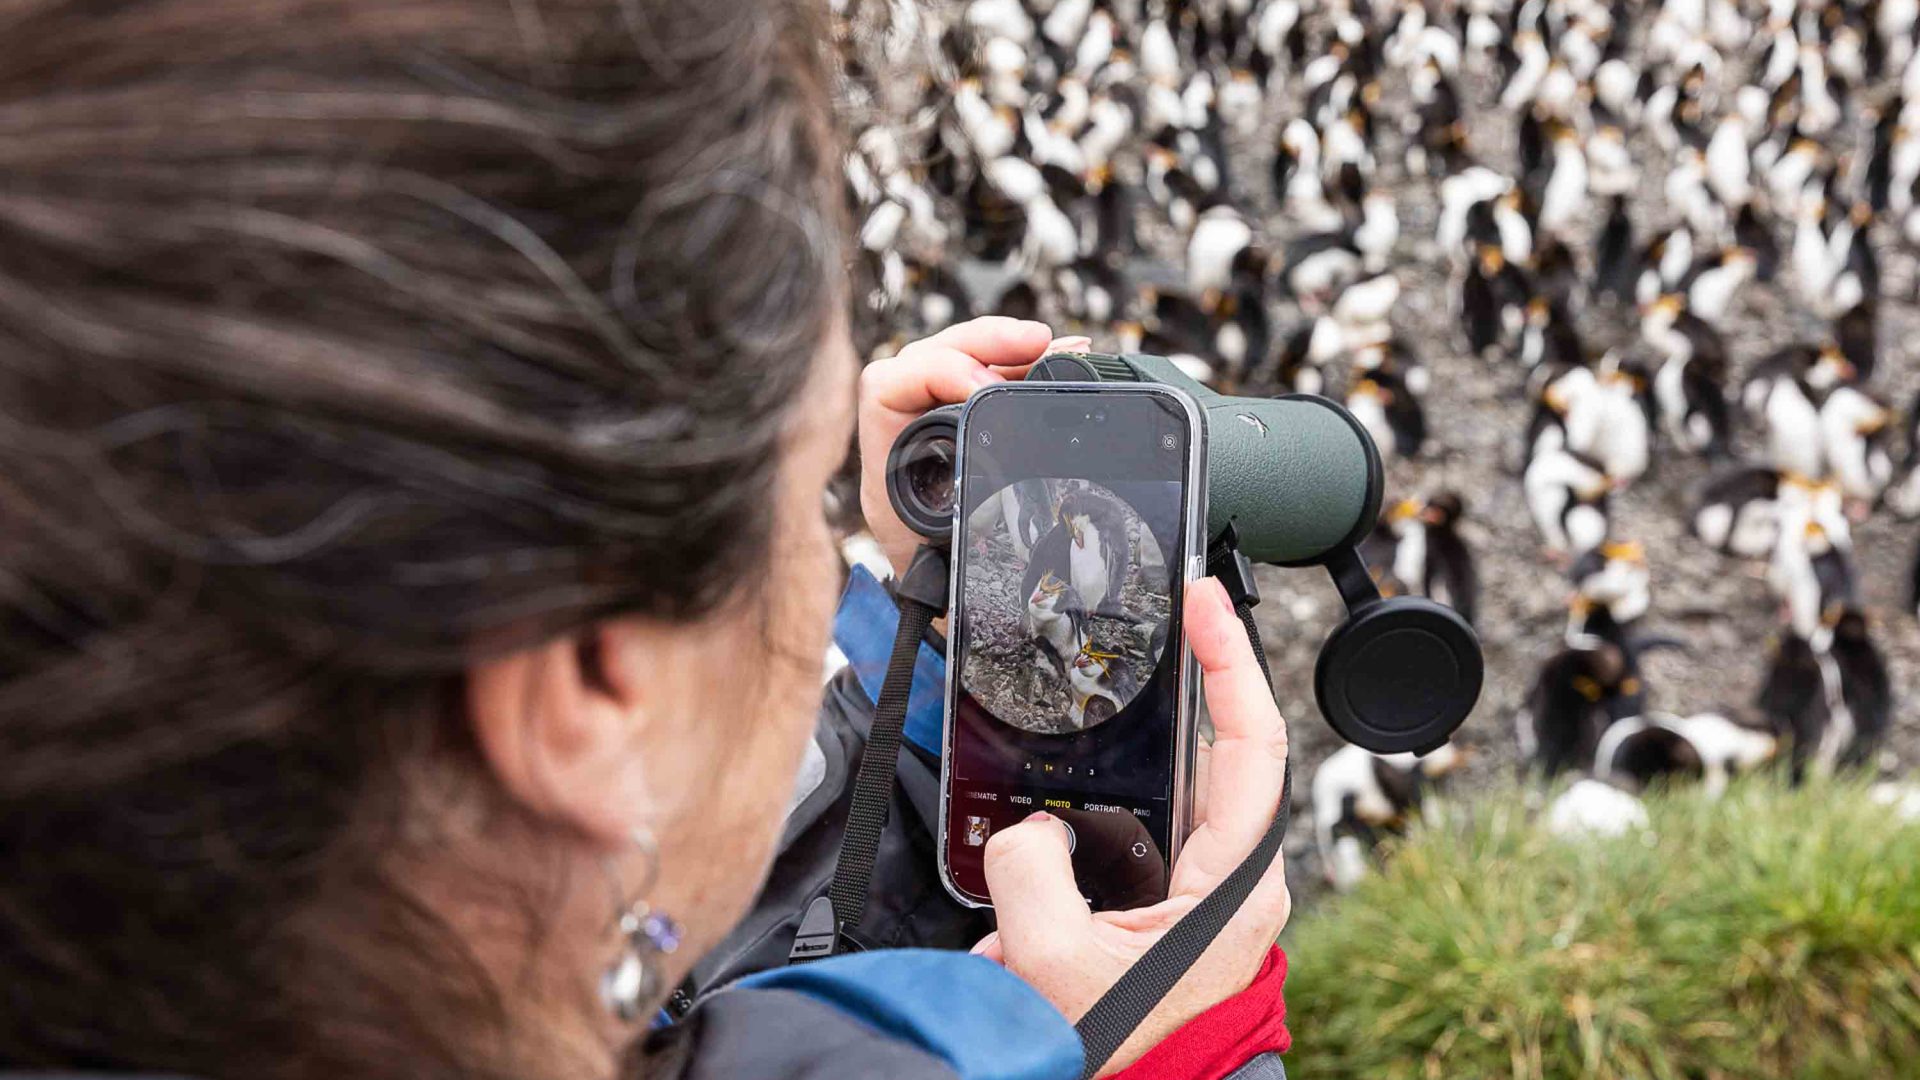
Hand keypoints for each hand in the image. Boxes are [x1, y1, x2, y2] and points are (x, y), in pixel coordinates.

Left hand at [858, 319, 1090, 576]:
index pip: (887, 387)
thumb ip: (967, 530)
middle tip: (1035, 341)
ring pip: (954, 356)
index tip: (986, 388)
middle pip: (926, 355)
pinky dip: (1018, 361)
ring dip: (1005, 346)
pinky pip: (981, 373)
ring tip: (1054, 345)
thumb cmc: (940, 585)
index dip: (936, 372)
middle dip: (982, 341)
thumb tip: (1012, 484)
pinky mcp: (958, 420)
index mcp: (886, 466)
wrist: (942, 604)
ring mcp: (927, 422)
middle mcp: (901, 434)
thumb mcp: (947, 561)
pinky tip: (1058, 353)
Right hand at [972, 577, 1291, 1075]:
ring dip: (1162, 732)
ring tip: (1144, 670)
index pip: (1253, 746)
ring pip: (1190, 782)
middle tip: (1176, 609)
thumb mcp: (1052, 959)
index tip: (1206, 602)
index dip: (1232, 662)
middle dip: (1203, 674)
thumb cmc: (1118, 1051)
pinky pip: (1158, 821)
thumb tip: (1029, 830)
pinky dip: (1128, 785)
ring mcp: (1213, 890)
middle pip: (1230, 748)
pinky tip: (1096, 770)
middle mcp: (1238, 880)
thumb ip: (1029, 870)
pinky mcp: (1181, 902)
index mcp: (1235, 886)